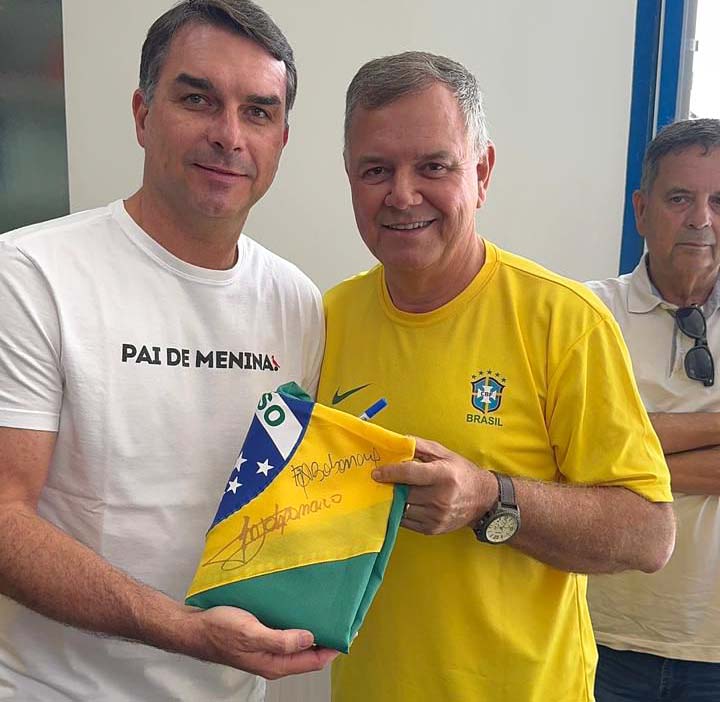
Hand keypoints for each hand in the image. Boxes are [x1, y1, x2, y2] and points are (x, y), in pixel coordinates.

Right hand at [191, 606, 338, 679]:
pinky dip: (299, 624)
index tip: (348, 630)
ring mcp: (268, 649)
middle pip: (309, 654)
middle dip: (328, 639)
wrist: (194, 627)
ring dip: (314, 630)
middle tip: (341, 617)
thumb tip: (310, 638)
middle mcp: (274, 659)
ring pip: (300, 643)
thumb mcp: (251, 633)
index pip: (314, 661)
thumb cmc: (219, 630)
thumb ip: (280, 640)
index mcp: (275, 664)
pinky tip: (302, 609)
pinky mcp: (262, 637)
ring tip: (327, 611)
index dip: (333, 648)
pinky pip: (288, 634)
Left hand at [372, 437, 496, 534]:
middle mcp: (440, 498)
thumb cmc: (461, 473)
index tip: (377, 473)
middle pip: (403, 493)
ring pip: (403, 509)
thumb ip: (420, 446)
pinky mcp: (432, 529)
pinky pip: (407, 522)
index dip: (390, 472)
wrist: (483, 499)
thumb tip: (397, 442)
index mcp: (443, 475)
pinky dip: (401, 512)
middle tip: (382, 481)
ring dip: (394, 501)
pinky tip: (403, 503)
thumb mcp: (444, 453)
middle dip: (390, 487)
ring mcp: (436, 516)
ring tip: (392, 492)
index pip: (409, 474)